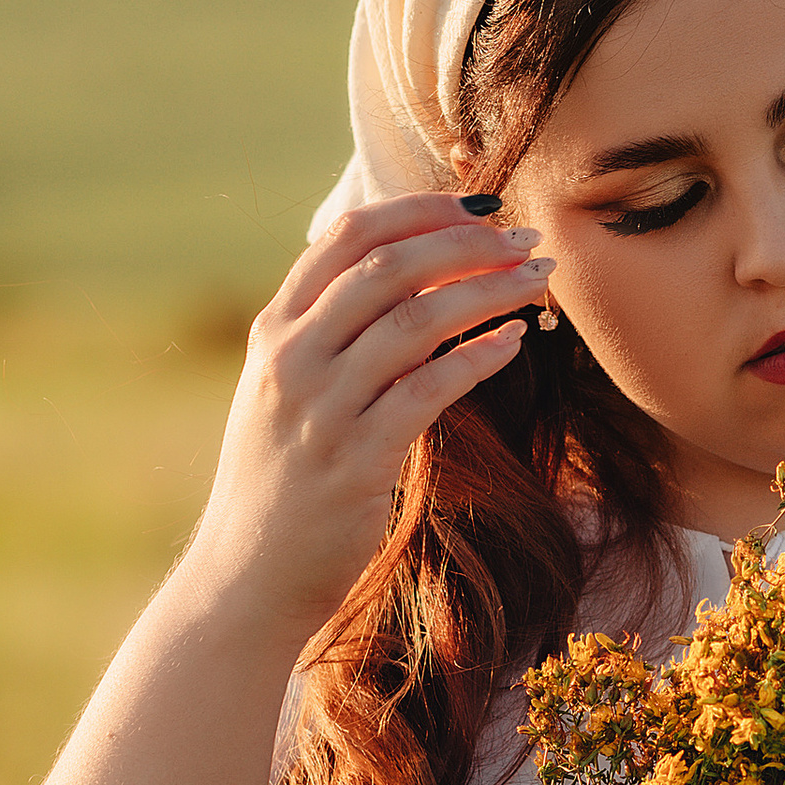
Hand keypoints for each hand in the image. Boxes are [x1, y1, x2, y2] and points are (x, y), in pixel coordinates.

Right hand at [183, 194, 549, 654]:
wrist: (247, 578)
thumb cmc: (283, 483)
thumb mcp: (287, 392)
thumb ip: (331, 334)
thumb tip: (413, 277)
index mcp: (274, 330)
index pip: (348, 235)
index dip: (421, 209)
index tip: (479, 206)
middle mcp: (291, 358)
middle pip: (390, 266)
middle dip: (468, 243)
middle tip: (526, 240)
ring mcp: (321, 408)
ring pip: (418, 320)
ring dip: (489, 291)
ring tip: (537, 282)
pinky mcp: (356, 459)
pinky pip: (431, 388)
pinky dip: (480, 356)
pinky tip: (515, 342)